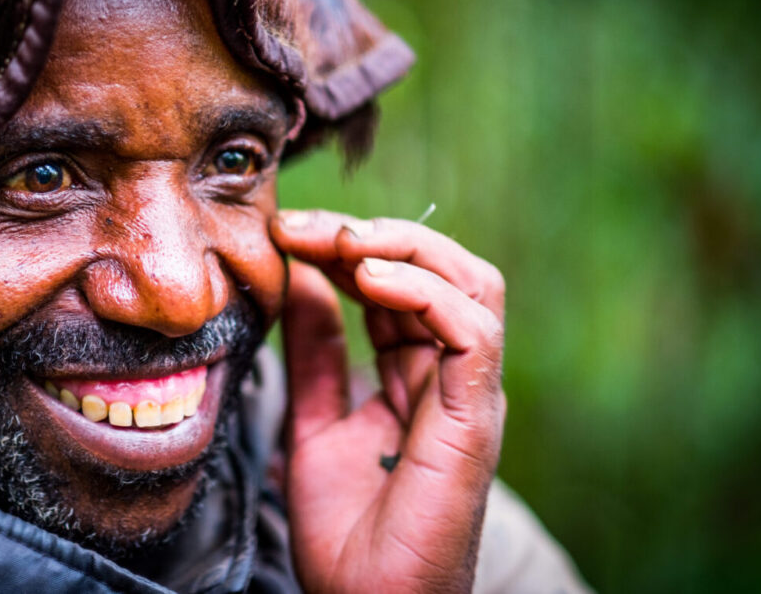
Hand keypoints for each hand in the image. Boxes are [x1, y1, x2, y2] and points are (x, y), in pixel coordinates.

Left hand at [271, 209, 506, 592]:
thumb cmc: (347, 533)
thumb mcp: (313, 420)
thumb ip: (314, 352)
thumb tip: (303, 277)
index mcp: (416, 376)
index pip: (397, 284)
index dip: (345, 247)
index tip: (285, 233)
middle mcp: (452, 378)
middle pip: (442, 270)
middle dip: (373, 235)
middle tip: (308, 227)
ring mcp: (469, 397)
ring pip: (472, 286)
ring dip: (405, 250)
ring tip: (344, 242)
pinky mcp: (475, 421)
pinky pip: (474, 334)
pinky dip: (426, 294)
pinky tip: (371, 281)